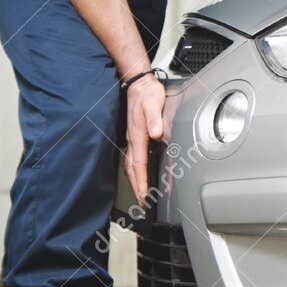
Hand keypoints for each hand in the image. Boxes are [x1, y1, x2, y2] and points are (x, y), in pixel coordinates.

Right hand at [123, 74, 166, 203]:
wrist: (139, 84)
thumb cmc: (147, 94)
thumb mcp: (153, 104)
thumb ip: (154, 119)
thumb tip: (156, 133)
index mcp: (138, 135)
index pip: (138, 164)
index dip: (140, 181)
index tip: (143, 194)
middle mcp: (132, 139)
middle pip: (132, 170)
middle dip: (136, 187)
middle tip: (141, 202)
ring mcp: (132, 138)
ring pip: (130, 165)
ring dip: (134, 181)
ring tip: (139, 193)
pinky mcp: (134, 135)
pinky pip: (132, 158)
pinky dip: (134, 170)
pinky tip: (138, 173)